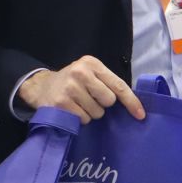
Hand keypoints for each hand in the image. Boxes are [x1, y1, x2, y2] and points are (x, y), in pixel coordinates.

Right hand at [17, 57, 144, 121]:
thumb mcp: (89, 74)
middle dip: (102, 104)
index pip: (118, 85)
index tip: (140, 115)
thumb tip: (133, 105)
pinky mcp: (61, 103)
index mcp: (91, 63)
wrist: (41, 87)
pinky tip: (72, 110)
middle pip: (109, 101)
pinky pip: (83, 119)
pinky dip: (80, 118)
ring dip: (90, 113)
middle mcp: (80, 72)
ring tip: (78, 104)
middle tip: (90, 99)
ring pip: (96, 112)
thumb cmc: (72, 82)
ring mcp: (70, 88)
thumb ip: (108, 83)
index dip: (131, 101)